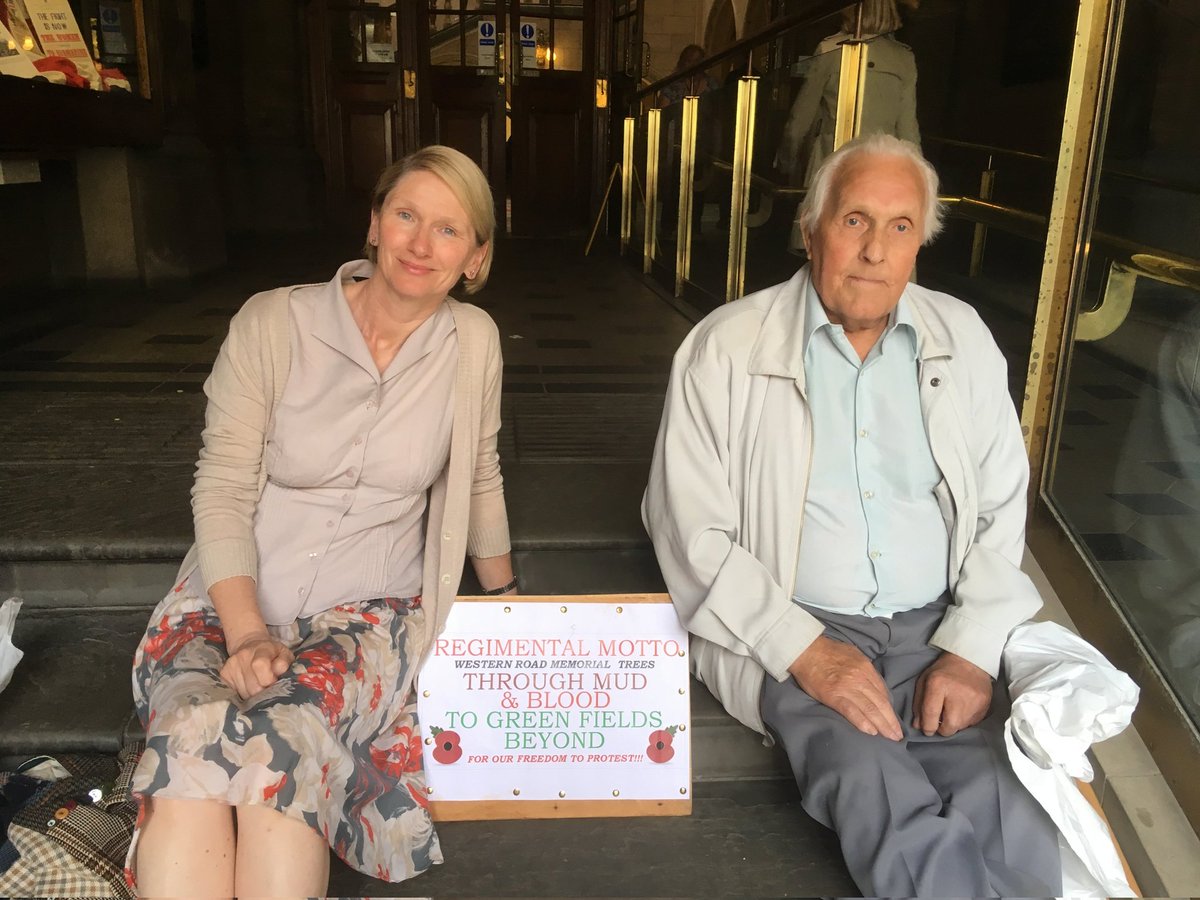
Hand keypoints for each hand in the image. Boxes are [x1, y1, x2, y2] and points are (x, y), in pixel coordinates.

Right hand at [220, 633, 293, 699]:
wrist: (249, 645)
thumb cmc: (271, 653)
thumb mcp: (284, 653)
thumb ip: (284, 662)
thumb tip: (279, 671)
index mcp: (261, 649)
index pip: (260, 665)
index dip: (269, 679)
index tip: (274, 681)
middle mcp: (243, 656)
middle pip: (253, 687)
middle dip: (263, 691)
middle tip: (267, 686)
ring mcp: (231, 665)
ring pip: (244, 694)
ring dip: (253, 695)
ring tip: (258, 684)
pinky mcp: (224, 674)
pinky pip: (234, 694)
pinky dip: (243, 694)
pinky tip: (248, 686)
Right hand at [788, 635, 902, 740]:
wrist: (806, 650)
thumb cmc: (828, 651)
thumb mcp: (853, 654)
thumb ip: (864, 669)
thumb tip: (874, 683)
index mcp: (865, 668)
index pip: (882, 692)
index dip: (890, 708)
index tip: (894, 720)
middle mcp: (859, 678)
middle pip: (880, 703)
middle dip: (891, 721)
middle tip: (898, 735)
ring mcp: (846, 688)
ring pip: (870, 710)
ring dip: (882, 725)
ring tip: (889, 737)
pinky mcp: (833, 696)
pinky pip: (851, 712)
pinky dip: (862, 723)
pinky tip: (871, 732)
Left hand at [912, 651, 992, 736]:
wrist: (971, 660)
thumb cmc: (944, 671)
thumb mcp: (925, 680)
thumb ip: (919, 703)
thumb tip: (918, 726)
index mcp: (938, 684)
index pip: (931, 714)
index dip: (927, 727)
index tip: (926, 729)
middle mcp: (958, 694)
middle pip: (949, 727)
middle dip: (942, 729)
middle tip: (940, 721)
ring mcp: (974, 701)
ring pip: (961, 727)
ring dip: (954, 724)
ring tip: (952, 711)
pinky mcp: (985, 706)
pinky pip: (972, 723)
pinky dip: (965, 720)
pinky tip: (963, 708)